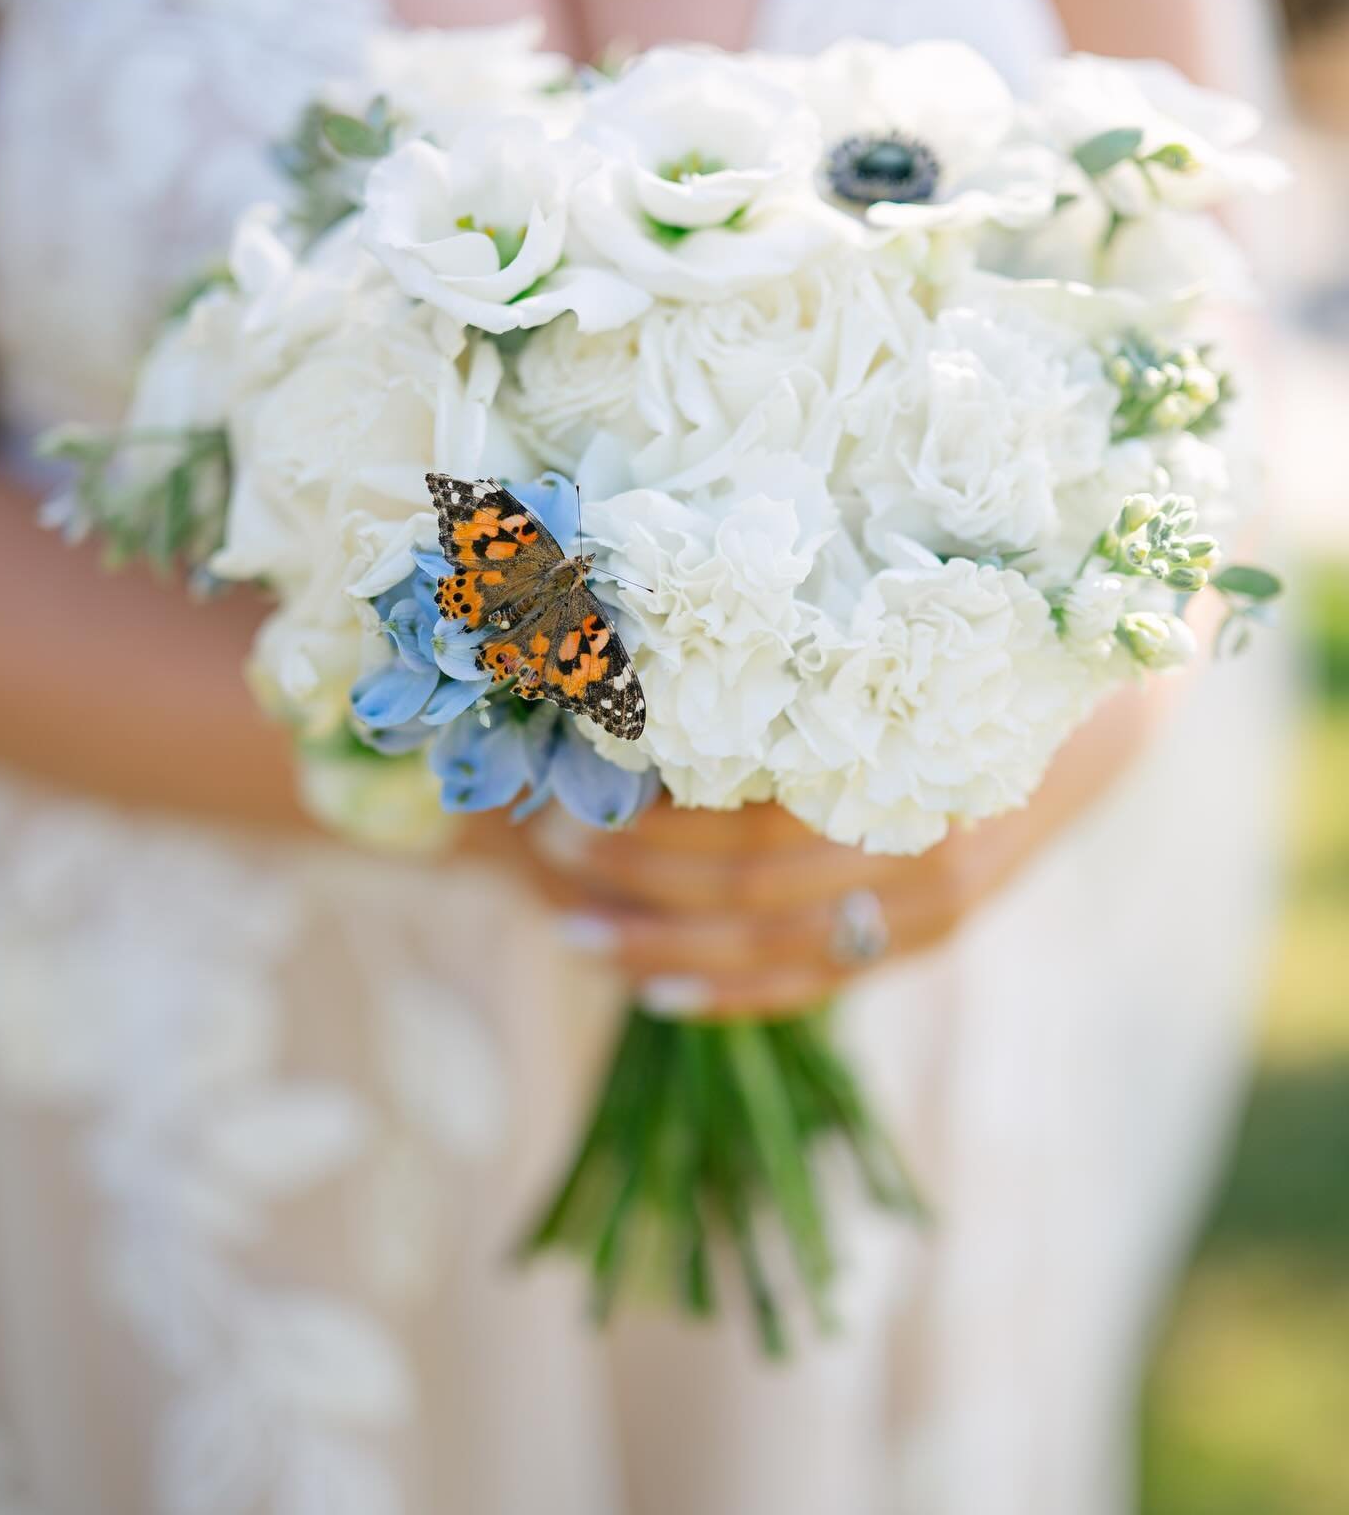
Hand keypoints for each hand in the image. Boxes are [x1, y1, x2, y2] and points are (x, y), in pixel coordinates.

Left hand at [497, 680, 1165, 1015]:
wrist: (1098, 710)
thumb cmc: (971, 655)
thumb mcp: (889, 650)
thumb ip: (788, 682)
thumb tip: (640, 679)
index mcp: (898, 766)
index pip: (746, 820)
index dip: (646, 825)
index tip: (558, 801)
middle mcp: (918, 852)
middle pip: (745, 888)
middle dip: (632, 878)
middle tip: (544, 852)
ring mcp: (927, 908)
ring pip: (771, 947)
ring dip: (660, 944)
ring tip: (570, 930)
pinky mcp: (929, 936)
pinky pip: (816, 982)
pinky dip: (734, 990)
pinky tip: (657, 991)